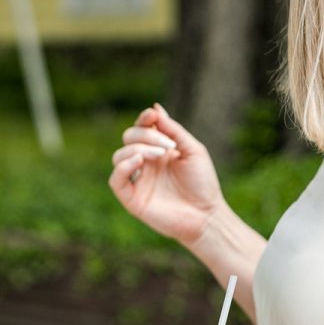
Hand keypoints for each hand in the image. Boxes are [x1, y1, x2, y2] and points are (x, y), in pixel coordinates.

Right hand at [108, 102, 224, 246]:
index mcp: (159, 151)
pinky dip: (123, 167)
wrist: (207, 216)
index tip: (153, 117)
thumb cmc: (203, 185)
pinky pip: (116, 180)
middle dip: (145, 135)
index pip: (141, 128)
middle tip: (167, 146)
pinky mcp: (133, 199)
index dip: (144, 119)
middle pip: (129, 138)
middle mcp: (146, 164)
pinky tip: (140, 162)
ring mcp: (138, 181)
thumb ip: (174, 130)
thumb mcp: (193, 151)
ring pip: (119, 155)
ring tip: (159, 155)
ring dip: (137, 149)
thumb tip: (155, 108)